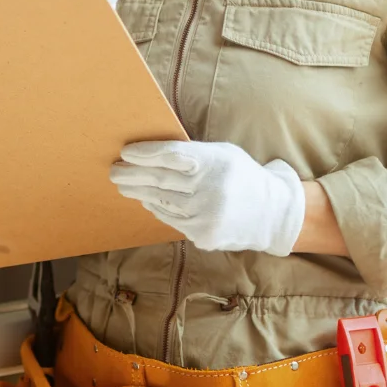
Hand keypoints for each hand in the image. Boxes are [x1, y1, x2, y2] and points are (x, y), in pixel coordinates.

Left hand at [111, 140, 305, 255]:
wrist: (272, 214)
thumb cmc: (241, 176)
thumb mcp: (223, 155)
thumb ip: (192, 154)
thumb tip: (150, 154)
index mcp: (216, 162)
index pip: (172, 155)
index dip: (145, 154)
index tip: (126, 152)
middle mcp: (211, 188)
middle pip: (161, 180)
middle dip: (132, 175)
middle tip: (114, 171)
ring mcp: (207, 214)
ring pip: (162, 201)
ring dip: (139, 193)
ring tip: (124, 185)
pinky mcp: (203, 234)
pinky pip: (171, 218)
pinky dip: (156, 208)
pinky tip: (147, 201)